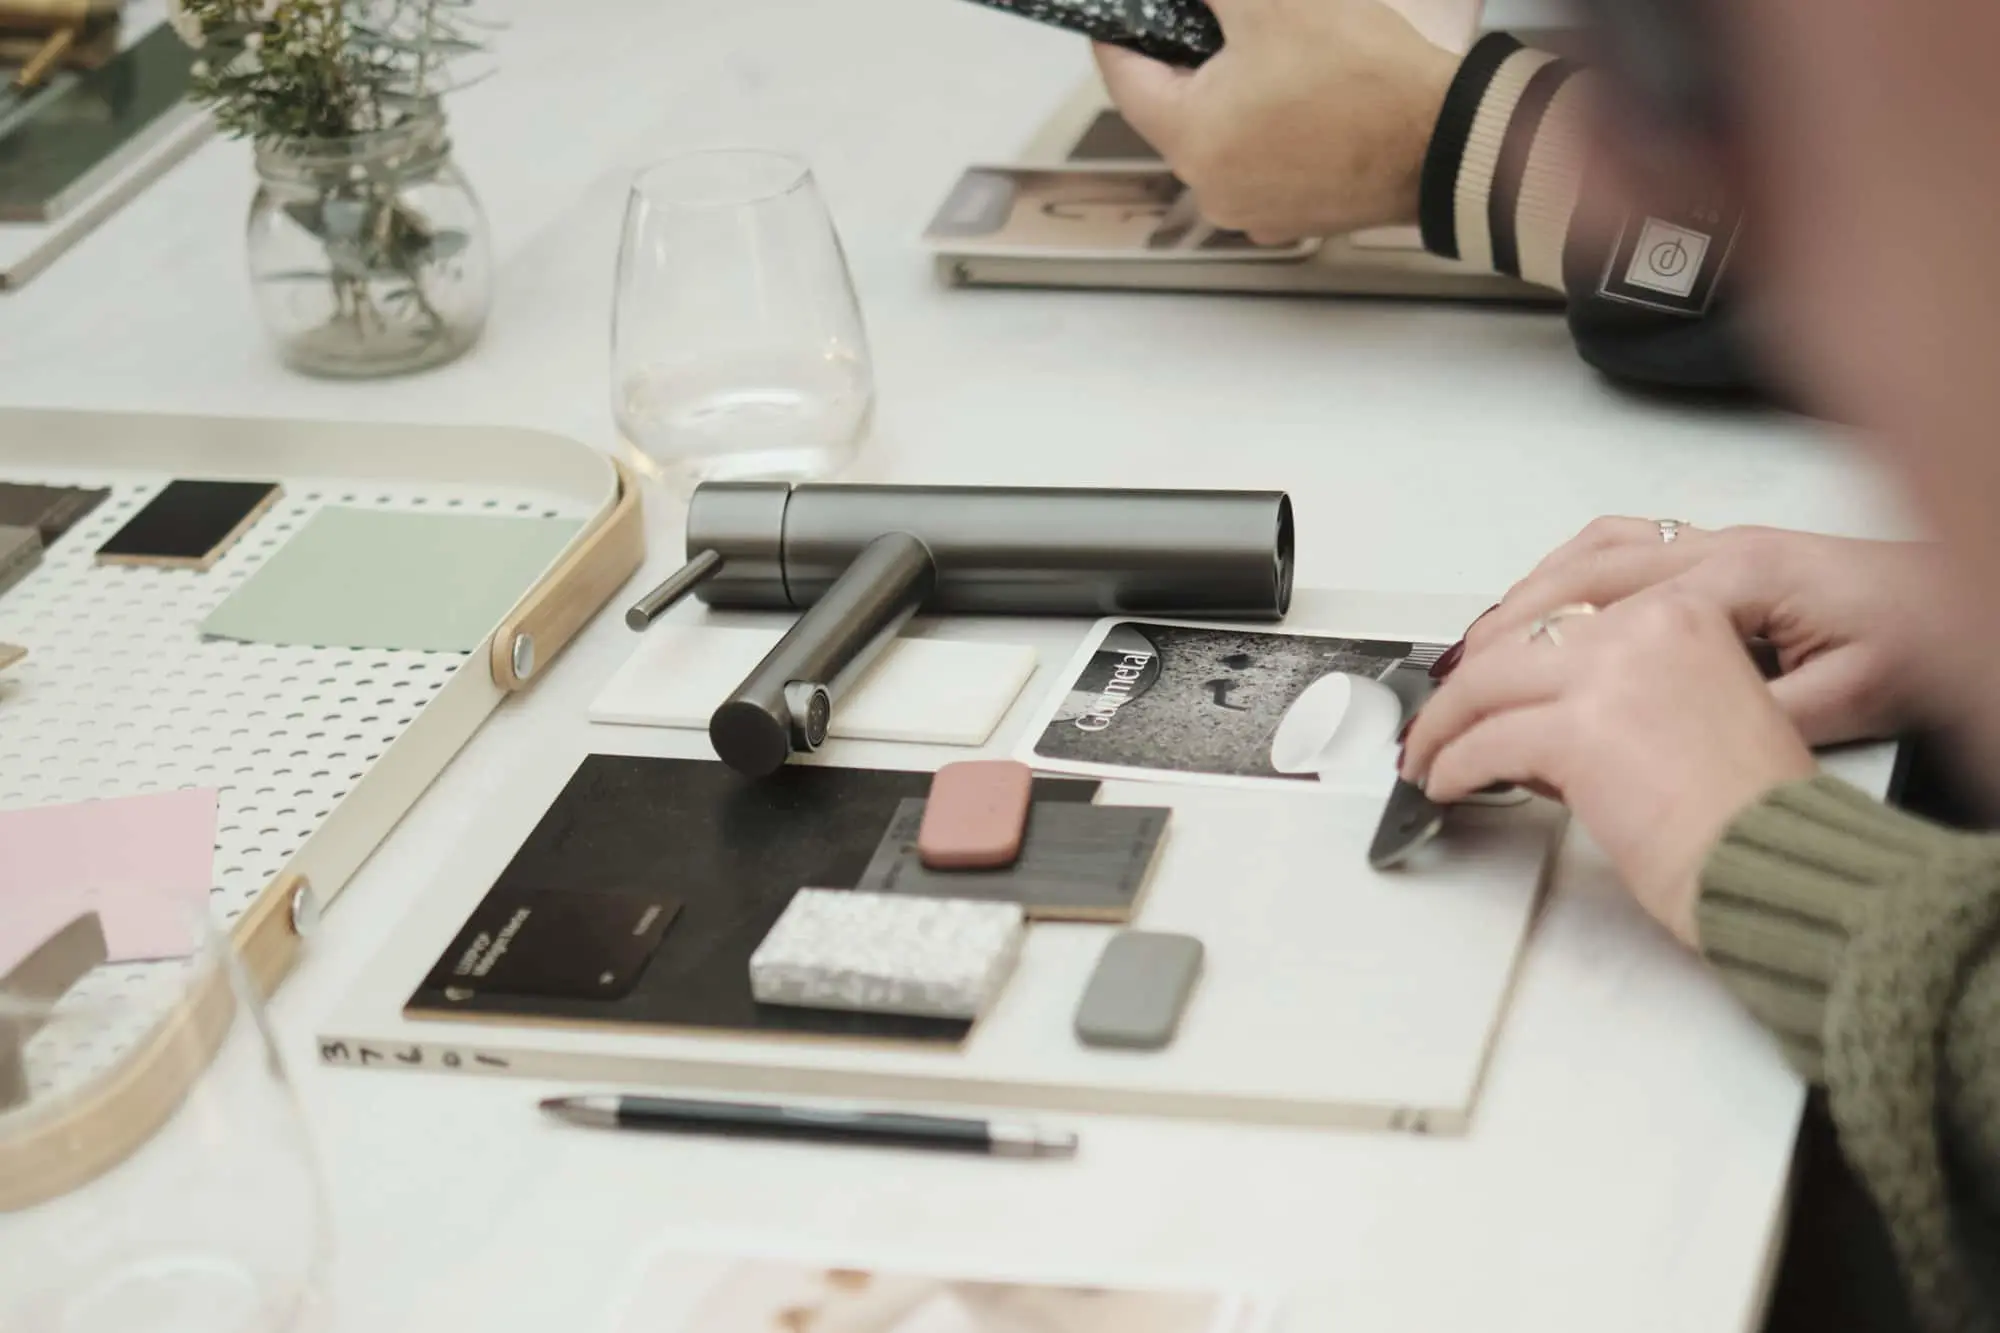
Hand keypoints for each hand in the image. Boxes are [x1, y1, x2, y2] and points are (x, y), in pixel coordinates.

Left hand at [1092, 0, 1459, 241]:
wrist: (1445, 140)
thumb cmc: (1362, 76)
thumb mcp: (1273, 1)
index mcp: (1189, 139)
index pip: (1123, 80)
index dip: (1120, 35)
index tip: (1121, 14)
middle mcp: (1211, 189)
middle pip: (1172, 113)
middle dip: (1184, 63)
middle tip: (1208, 24)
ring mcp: (1253, 212)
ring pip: (1219, 140)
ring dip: (1228, 98)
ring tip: (1264, 56)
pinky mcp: (1294, 217)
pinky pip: (1260, 165)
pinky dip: (1265, 131)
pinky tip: (1297, 98)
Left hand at [1403, 590, 1816, 946]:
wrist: (1787, 866)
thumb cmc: (1754, 811)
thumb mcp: (1694, 711)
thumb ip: (1622, 690)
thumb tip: (1542, 711)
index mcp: (1685, 613)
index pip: (1563, 616)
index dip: (1506, 650)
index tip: (1478, 676)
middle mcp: (1647, 628)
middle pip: (1514, 644)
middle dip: (1463, 687)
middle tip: (1438, 719)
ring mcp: (1610, 675)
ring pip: (1486, 686)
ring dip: (1444, 726)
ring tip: (1427, 755)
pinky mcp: (1579, 733)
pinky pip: (1485, 742)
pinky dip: (1453, 764)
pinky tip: (1448, 782)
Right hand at [1457, 520, 1943, 745]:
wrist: (1972, 599)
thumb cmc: (1924, 643)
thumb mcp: (1847, 703)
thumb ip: (1747, 720)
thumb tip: (1665, 747)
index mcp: (1737, 582)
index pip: (1594, 624)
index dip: (1519, 682)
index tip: (1475, 731)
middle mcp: (1715, 553)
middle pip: (1569, 583)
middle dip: (1493, 641)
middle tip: (1444, 698)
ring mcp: (1712, 547)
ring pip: (1582, 558)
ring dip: (1518, 603)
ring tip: (1471, 656)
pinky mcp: (1719, 556)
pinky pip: (1614, 548)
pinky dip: (1560, 576)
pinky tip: (1540, 609)